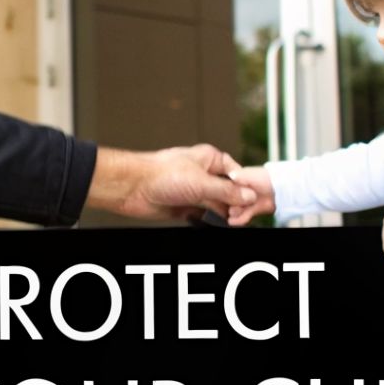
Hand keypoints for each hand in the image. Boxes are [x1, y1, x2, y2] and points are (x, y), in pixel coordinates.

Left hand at [87, 145, 255, 221]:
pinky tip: (212, 224)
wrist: (131, 188)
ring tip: (228, 222)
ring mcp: (194, 191)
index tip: (252, 201)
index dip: (245, 187)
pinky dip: (209, 221)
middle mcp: (203, 174)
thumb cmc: (159, 174)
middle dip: (234, 204)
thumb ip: (227, 191)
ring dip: (222, 214)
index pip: (236, 173)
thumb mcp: (201, 183)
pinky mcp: (185, 206)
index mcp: (209, 159)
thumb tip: (248, 195)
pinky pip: (203, 216)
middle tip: (239, 216)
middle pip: (228, 191)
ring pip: (217, 205)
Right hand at [225, 166, 274, 225]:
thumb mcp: (251, 174)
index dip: (224, 190)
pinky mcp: (253, 210)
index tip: (223, 192)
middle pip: (230, 198)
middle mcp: (241, 190)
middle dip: (229, 202)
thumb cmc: (268, 178)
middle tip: (231, 204)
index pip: (226, 185)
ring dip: (234, 211)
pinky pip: (243, 216)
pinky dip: (238, 219)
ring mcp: (247, 201)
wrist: (283, 187)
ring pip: (236, 208)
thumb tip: (230, 174)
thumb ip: (240, 175)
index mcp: (238, 179)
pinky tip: (233, 221)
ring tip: (233, 212)